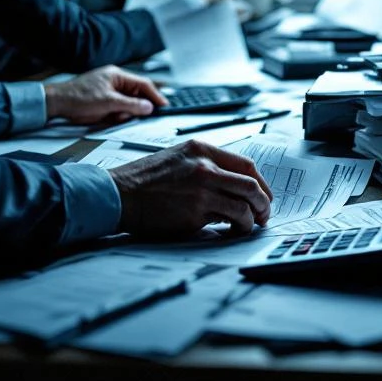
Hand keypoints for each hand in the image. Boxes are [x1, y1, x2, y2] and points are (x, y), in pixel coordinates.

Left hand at [44, 66, 167, 123]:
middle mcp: (115, 81)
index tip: (164, 106)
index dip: (155, 95)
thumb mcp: (108, 102)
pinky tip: (110, 117)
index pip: (143, 84)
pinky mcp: (104, 101)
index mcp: (117, 75)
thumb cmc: (78, 97)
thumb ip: (131, 105)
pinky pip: (119, 109)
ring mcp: (110, 91)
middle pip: (137, 94)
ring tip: (115, 116)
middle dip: (138, 106)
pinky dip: (118, 115)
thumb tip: (149, 107)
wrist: (56, 103)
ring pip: (129, 103)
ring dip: (126, 112)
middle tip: (141, 116)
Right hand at [108, 140, 273, 237]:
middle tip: (264, 214)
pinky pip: (226, 221)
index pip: (246, 165)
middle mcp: (205, 167)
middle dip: (264, 203)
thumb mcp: (179, 158)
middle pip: (251, 186)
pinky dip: (234, 228)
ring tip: (247, 226)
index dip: (261, 183)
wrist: (117, 194)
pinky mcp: (195, 213)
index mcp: (202, 150)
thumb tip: (234, 184)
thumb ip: (206, 165)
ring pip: (244, 206)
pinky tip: (230, 231)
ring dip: (251, 220)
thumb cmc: (144, 180)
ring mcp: (201, 191)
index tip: (264, 195)